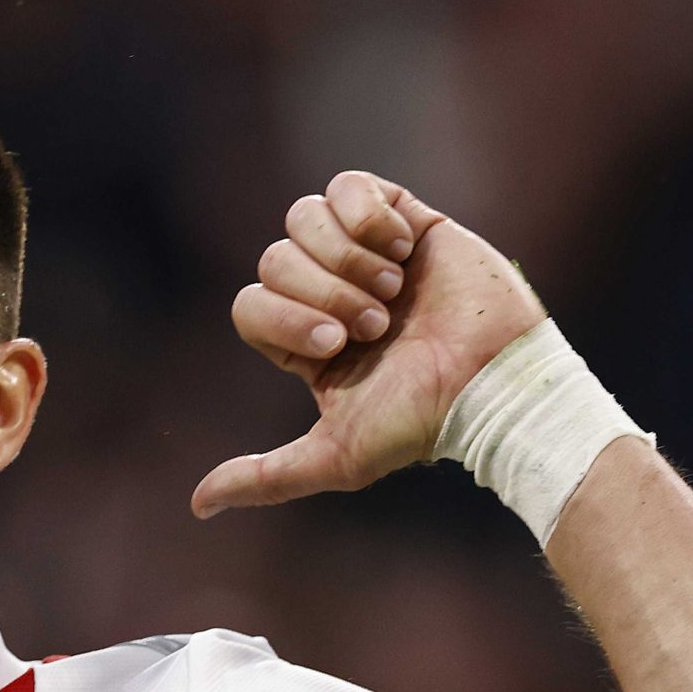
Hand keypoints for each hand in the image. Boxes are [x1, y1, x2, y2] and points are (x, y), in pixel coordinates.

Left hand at [192, 171, 547, 514]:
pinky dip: (366, 214)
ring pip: (303, 217)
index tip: (336, 345)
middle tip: (376, 324)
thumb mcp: (335, 457)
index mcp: (303, 341)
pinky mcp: (403, 218)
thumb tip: (198, 506)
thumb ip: (266, 477)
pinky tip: (400, 248)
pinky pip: (349, 185)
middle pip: (274, 258)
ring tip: (392, 288)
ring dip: (345, 256)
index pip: (250, 304)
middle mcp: (326, 294)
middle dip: (323, 292)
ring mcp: (362, 254)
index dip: (284, 318)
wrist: (494, 382)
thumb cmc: (421, 422)